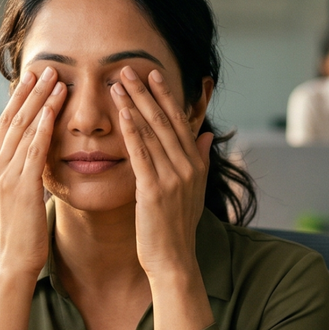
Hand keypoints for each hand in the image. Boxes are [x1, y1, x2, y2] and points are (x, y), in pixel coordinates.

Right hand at [0, 67, 64, 281]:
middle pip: (12, 118)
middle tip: (45, 67)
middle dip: (29, 91)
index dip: (18, 98)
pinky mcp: (21, 185)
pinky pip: (33, 148)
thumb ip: (23, 174)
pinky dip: (43, 124)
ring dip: (40, 100)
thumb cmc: (22, 233)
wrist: (14, 262)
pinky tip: (54, 107)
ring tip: (55, 78)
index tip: (32, 78)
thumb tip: (36, 159)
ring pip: (23, 127)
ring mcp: (5, 174)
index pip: (5, 124)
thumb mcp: (19, 197)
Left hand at [112, 66, 215, 329]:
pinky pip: (141, 153)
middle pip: (165, 120)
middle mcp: (188, 166)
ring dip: (135, 104)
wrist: (173, 262)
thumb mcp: (194, 191)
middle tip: (131, 67)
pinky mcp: (154, 189)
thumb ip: (201, 159)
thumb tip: (209, 133)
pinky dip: (132, 130)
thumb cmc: (176, 229)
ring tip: (119, 82)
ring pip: (152, 131)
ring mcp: (172, 177)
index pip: (179, 122)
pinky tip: (121, 112)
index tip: (153, 73)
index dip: (166, 96)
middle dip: (147, 92)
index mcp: (195, 164)